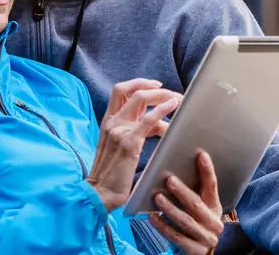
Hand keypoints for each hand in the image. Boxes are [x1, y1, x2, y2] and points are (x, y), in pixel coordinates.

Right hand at [87, 79, 181, 210]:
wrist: (100, 193)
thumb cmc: (112, 175)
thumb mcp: (120, 147)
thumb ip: (136, 132)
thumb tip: (160, 125)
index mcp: (108, 122)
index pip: (120, 91)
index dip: (138, 84)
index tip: (156, 86)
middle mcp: (112, 122)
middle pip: (130, 90)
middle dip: (153, 87)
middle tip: (171, 93)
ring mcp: (119, 130)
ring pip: (140, 98)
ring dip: (161, 95)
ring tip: (178, 100)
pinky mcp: (129, 141)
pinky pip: (149, 119)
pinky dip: (163, 109)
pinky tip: (174, 106)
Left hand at [149, 151, 223, 254]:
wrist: (201, 253)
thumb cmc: (196, 225)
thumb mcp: (200, 210)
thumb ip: (194, 193)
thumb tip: (176, 170)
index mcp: (215, 208)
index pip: (212, 187)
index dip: (207, 171)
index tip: (200, 155)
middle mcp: (214, 223)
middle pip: (196, 204)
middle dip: (182, 191)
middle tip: (169, 180)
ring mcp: (206, 238)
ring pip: (185, 221)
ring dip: (170, 208)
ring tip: (157, 197)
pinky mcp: (195, 250)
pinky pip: (176, 237)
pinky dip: (163, 226)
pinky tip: (153, 217)